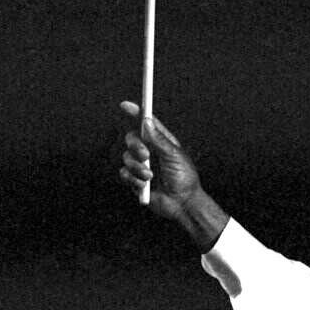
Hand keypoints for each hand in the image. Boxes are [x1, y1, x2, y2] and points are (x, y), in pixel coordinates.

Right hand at [118, 100, 204, 220]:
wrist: (182, 204)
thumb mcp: (174, 156)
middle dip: (135, 146)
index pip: (146, 124)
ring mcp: (141, 165)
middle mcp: (150, 151)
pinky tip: (145, 186)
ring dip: (137, 168)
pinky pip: (124, 173)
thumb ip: (159, 139)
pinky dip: (134, 179)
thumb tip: (146, 121)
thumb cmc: (184, 179)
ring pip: (126, 157)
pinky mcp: (135, 179)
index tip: (126, 105)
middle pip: (131, 138)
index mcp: (161, 142)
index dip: (136, 113)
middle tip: (146, 156)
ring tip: (150, 177)